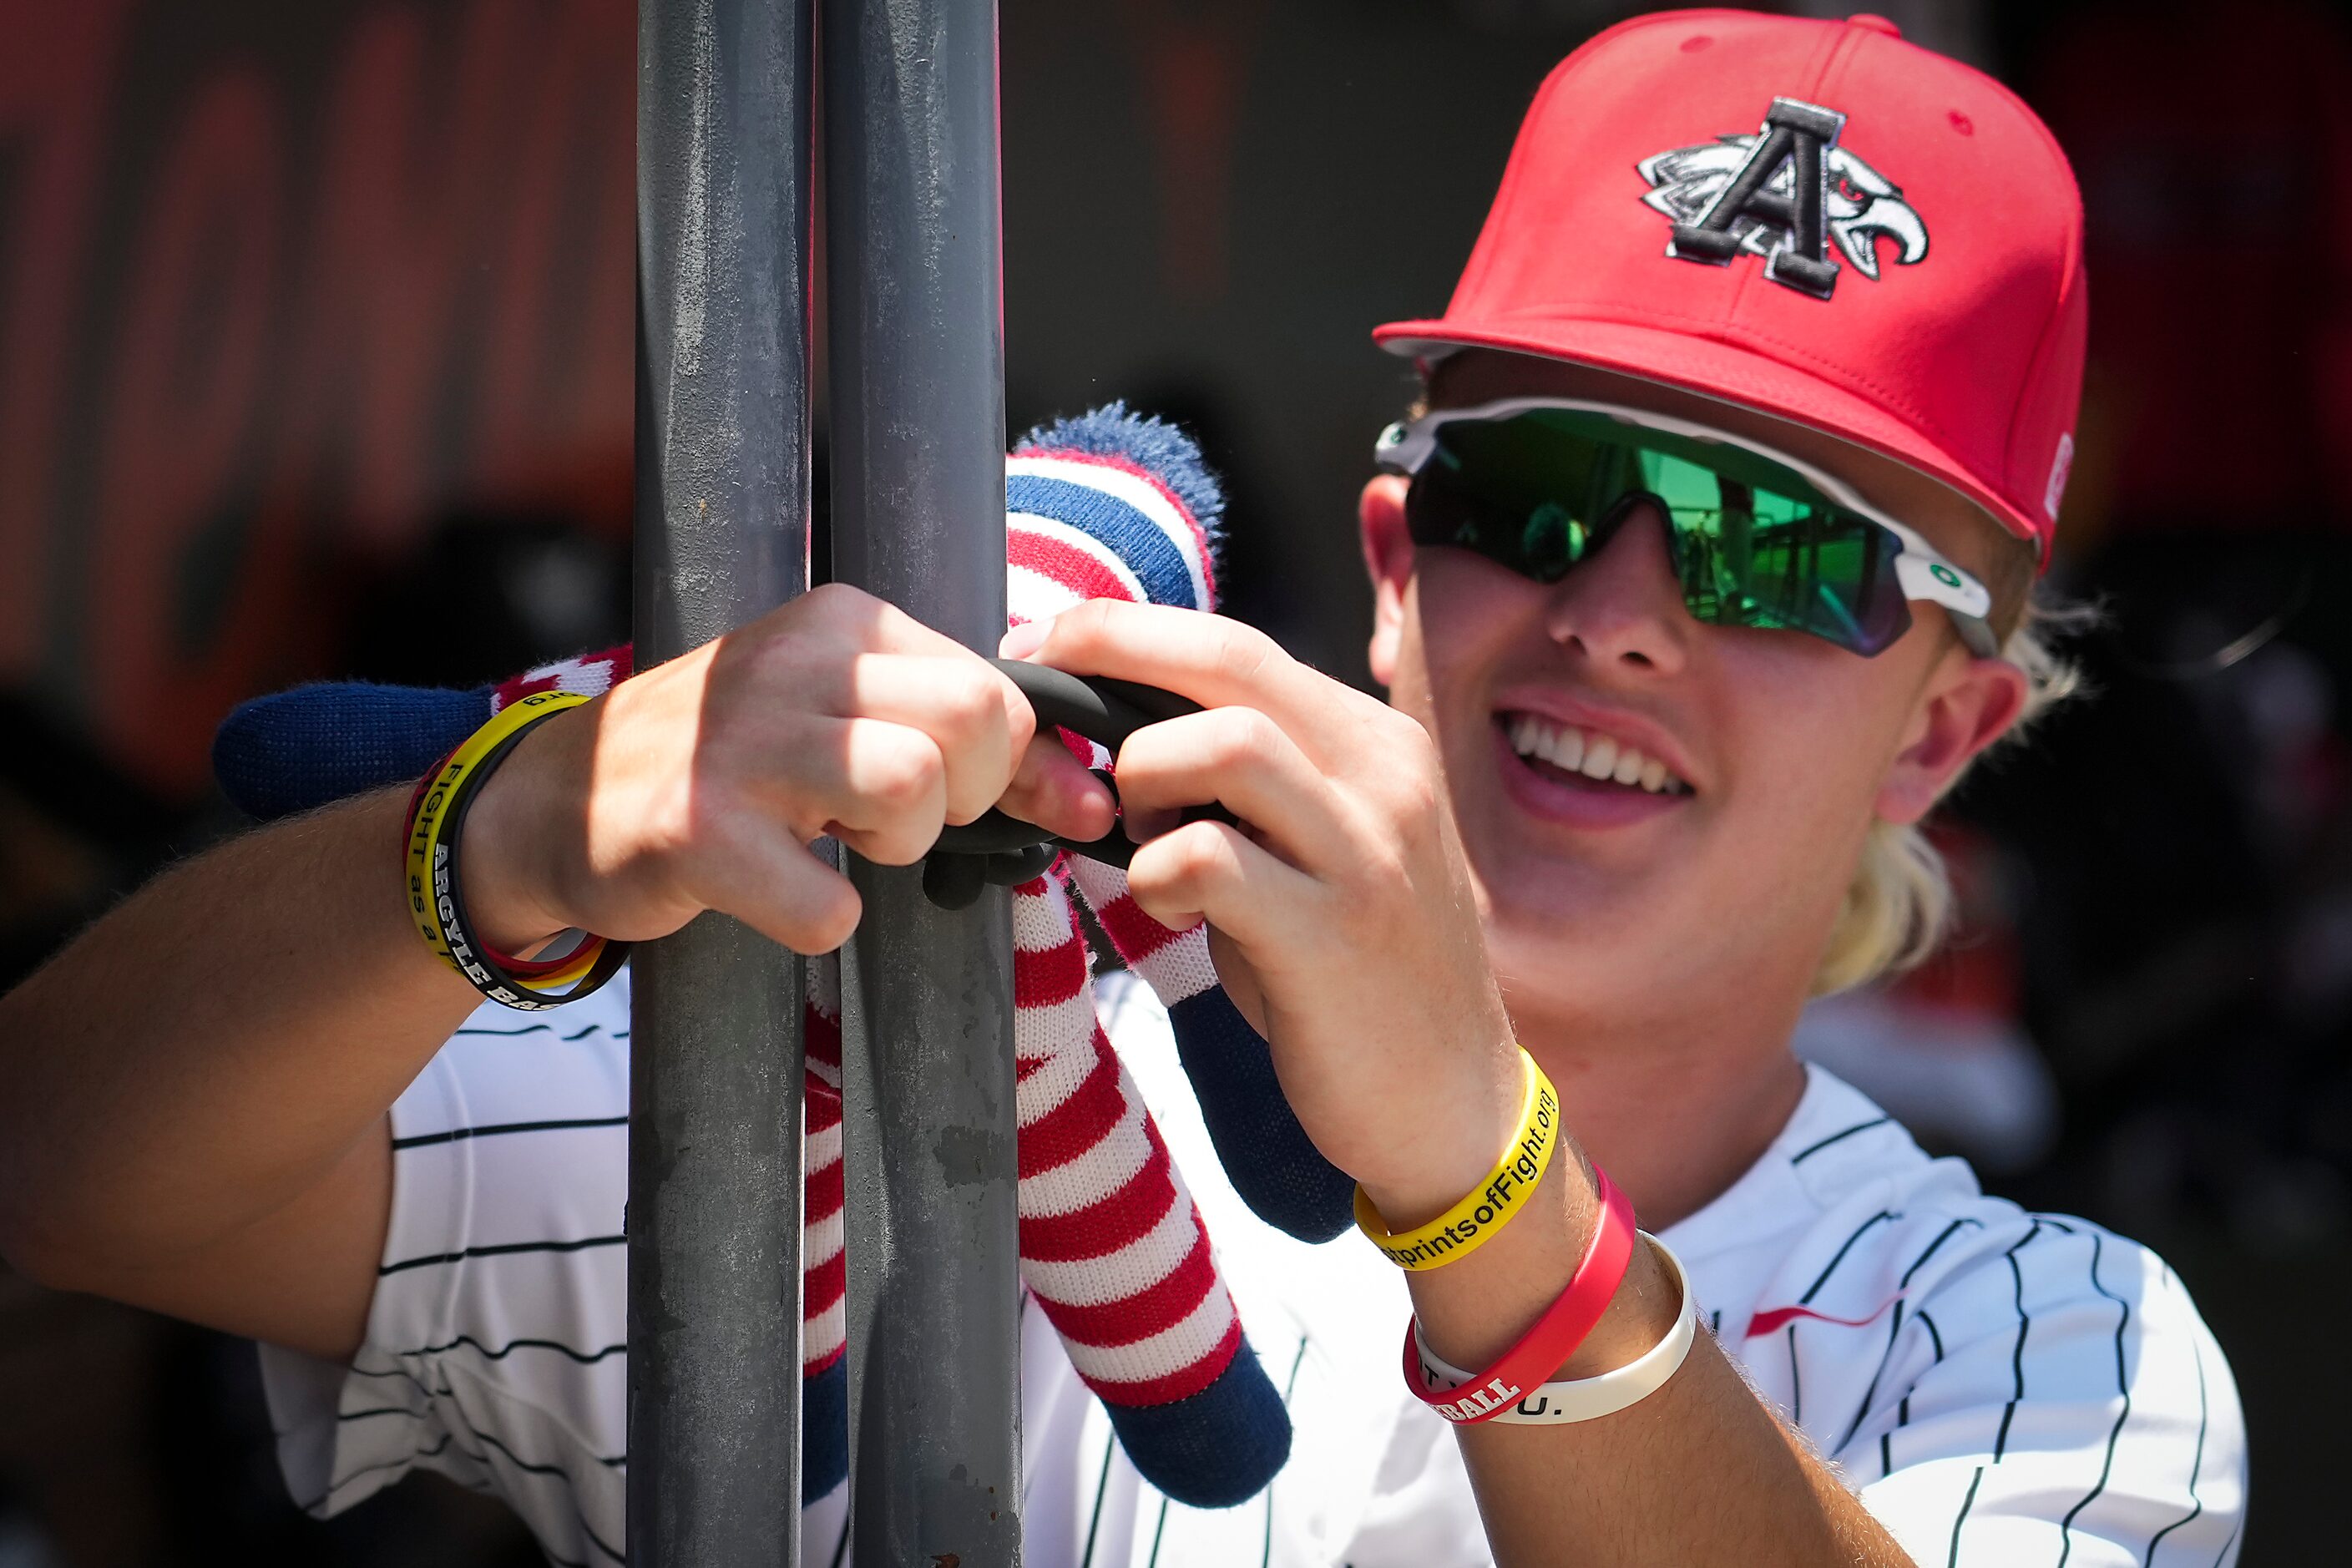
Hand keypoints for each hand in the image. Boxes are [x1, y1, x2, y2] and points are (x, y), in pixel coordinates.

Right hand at [462, 584, 1115, 954]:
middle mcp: (790, 663)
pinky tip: (776, 890)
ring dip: (898, 850)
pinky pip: (828, 905)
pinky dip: (820, 919)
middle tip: (902, 823)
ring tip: (840, 846)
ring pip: (910, 790)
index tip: (986, 804)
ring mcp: (738, 744)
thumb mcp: (847, 723)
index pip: (997, 686)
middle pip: (973, 721)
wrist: (561, 803)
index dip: (1019, 768)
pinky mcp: (696, 831)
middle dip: (968, 798)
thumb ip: (971, 752)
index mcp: (840, 625)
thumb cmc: (733, 764)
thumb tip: (1092, 801)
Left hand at [1006, 600, 1521, 1224]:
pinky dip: (1154, 872)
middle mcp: (1382, 776)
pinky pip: (1210, 858)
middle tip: (1043, 689)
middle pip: (1230, 660)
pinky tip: (1166, 907)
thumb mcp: (1320, 849)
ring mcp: (1365, 851)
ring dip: (1143, 777)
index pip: (1239, 645)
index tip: (1055, 645)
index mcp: (1374, 742)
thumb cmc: (1356, 975)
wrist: (1451, 1103)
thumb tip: (1125, 731)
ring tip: (1136, 836)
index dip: (1131, 632)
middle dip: (1113, 648)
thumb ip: (1252, 787)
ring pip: (1225, 743)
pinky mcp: (1333, 932)